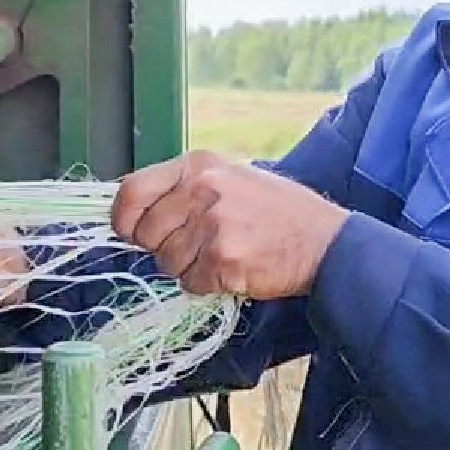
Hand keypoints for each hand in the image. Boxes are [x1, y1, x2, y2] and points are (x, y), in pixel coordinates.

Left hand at [111, 151, 349, 300]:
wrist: (325, 241)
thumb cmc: (277, 212)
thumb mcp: (229, 179)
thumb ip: (183, 190)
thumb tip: (133, 214)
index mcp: (198, 165)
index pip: (132, 191)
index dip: (124, 219)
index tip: (130, 232)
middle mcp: (201, 190)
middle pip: (146, 234)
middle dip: (163, 248)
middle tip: (196, 247)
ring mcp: (211, 225)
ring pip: (166, 263)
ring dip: (187, 268)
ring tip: (221, 254)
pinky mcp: (222, 259)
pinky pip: (190, 283)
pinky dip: (206, 284)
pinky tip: (232, 269)